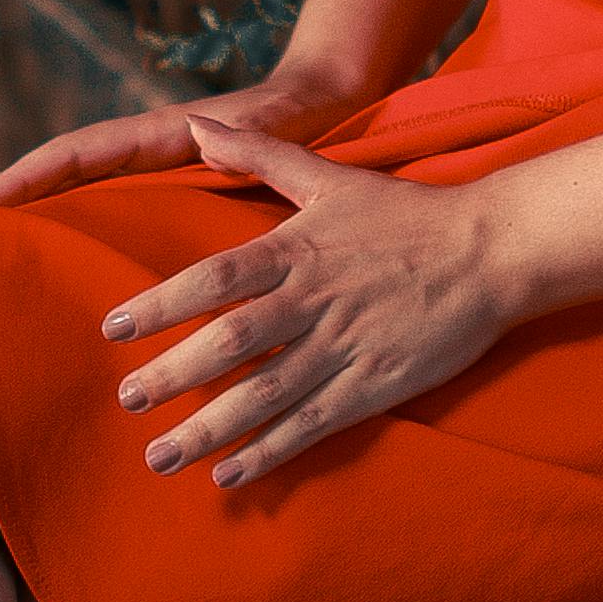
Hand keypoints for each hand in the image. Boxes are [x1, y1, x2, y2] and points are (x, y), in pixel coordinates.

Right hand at [0, 66, 363, 220]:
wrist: (324, 103)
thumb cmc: (298, 115)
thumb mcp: (270, 129)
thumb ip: (242, 135)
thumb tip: (200, 130)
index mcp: (156, 137)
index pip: (74, 154)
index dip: (24, 178)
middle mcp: (144, 155)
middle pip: (61, 179)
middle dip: (11, 204)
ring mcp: (152, 176)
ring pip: (81, 201)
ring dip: (41, 228)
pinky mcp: (169, 199)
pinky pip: (112, 220)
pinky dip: (82, 242)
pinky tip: (69, 289)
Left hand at [102, 123, 517, 488]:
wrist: (490, 250)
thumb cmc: (405, 213)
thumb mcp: (330, 175)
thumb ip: (258, 153)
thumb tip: (195, 126)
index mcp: (298, 250)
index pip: (215, 278)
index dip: (161, 303)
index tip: (112, 326)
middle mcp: (313, 301)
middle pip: (231, 342)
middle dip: (174, 374)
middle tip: (125, 399)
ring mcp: (344, 347)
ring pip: (266, 394)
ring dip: (209, 427)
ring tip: (160, 456)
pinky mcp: (374, 384)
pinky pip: (312, 423)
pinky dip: (270, 450)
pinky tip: (229, 475)